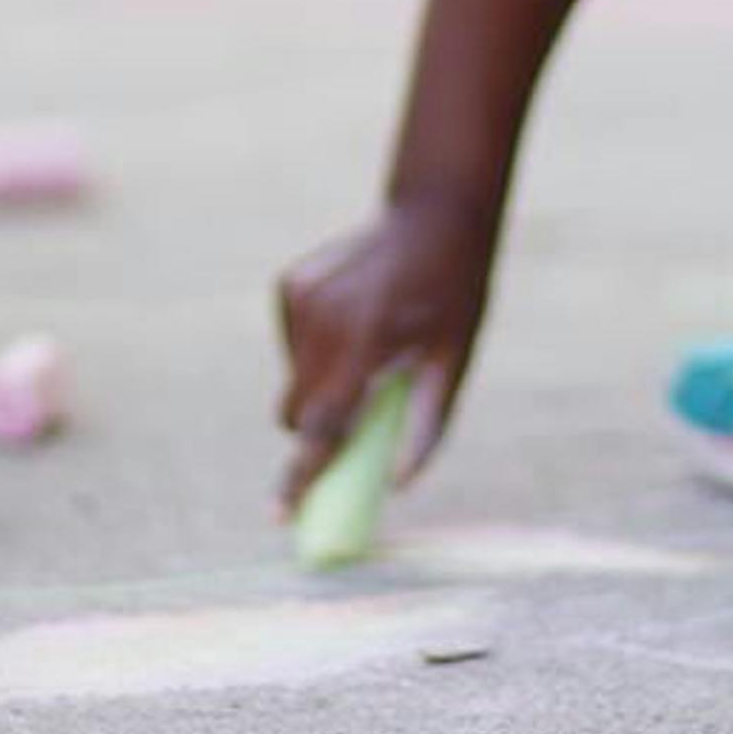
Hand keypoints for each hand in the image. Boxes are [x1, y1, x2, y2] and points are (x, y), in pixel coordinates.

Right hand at [274, 190, 495, 514]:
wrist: (432, 216)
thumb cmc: (454, 297)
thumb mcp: (453, 362)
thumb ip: (426, 426)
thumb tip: (397, 485)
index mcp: (367, 342)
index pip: (324, 425)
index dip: (300, 476)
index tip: (278, 517)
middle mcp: (323, 320)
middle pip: (299, 411)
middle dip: (318, 429)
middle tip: (360, 416)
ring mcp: (300, 299)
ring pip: (294, 380)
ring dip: (322, 386)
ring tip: (369, 351)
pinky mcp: (289, 286)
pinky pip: (292, 348)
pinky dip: (315, 353)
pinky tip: (354, 323)